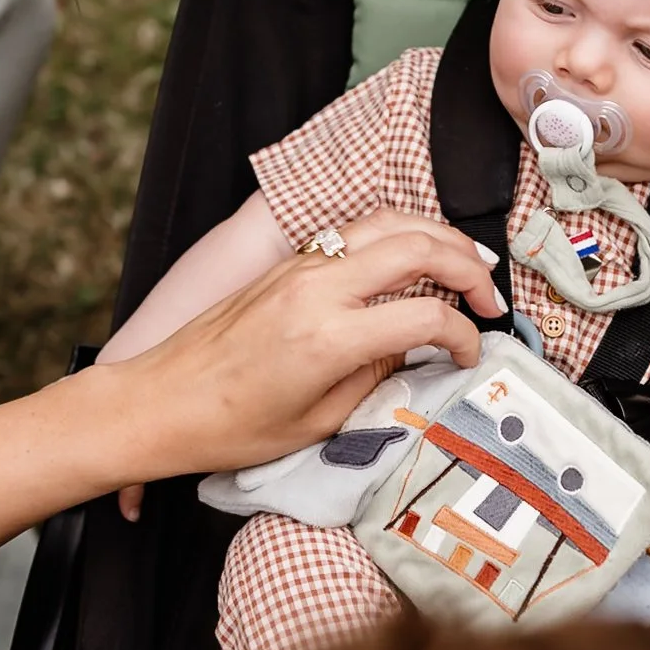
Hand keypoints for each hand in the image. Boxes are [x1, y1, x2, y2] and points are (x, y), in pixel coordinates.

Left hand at [105, 213, 501, 486]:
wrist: (160, 401)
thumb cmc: (231, 427)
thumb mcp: (319, 422)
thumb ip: (377, 379)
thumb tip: (415, 350)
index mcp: (330, 337)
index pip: (427, 314)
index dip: (465, 335)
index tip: (471, 355)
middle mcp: (318, 288)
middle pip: (418, 245)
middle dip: (468, 265)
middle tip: (490, 298)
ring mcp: (301, 267)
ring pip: (388, 222)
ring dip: (437, 236)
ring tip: (467, 264)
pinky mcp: (288, 264)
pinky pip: (356, 231)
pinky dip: (397, 235)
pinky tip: (414, 257)